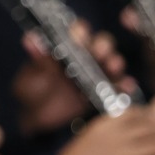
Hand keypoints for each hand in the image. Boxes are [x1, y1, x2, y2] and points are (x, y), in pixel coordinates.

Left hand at [12, 21, 127, 135]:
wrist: (40, 124)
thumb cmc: (33, 94)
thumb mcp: (31, 78)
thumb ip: (37, 62)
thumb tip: (30, 39)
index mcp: (66, 48)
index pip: (78, 32)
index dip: (80, 31)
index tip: (79, 36)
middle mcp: (86, 58)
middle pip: (101, 44)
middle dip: (103, 45)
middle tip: (99, 51)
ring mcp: (97, 76)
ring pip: (113, 64)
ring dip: (115, 63)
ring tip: (112, 66)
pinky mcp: (105, 94)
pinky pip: (118, 88)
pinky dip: (123, 86)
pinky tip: (124, 86)